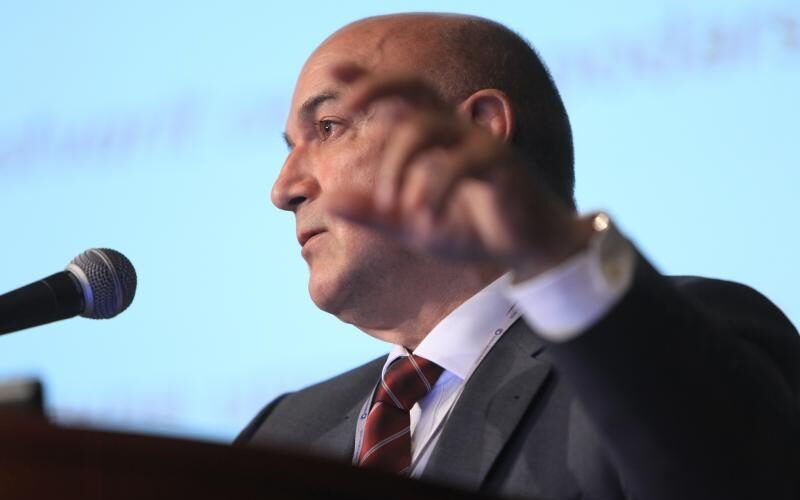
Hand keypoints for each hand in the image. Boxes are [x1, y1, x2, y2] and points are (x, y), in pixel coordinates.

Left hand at [326, 65, 592, 281]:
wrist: (528, 250)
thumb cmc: (472, 230)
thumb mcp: (413, 226)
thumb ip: (374, 215)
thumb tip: (327, 203)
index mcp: (435, 141)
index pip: (399, 98)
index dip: (368, 80)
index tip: (334, 70)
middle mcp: (456, 132)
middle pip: (415, 87)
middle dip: (375, 87)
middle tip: (344, 106)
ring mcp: (479, 145)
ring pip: (426, 127)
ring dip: (397, 164)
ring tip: (392, 205)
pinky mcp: (501, 167)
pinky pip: (462, 163)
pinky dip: (436, 187)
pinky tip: (425, 216)